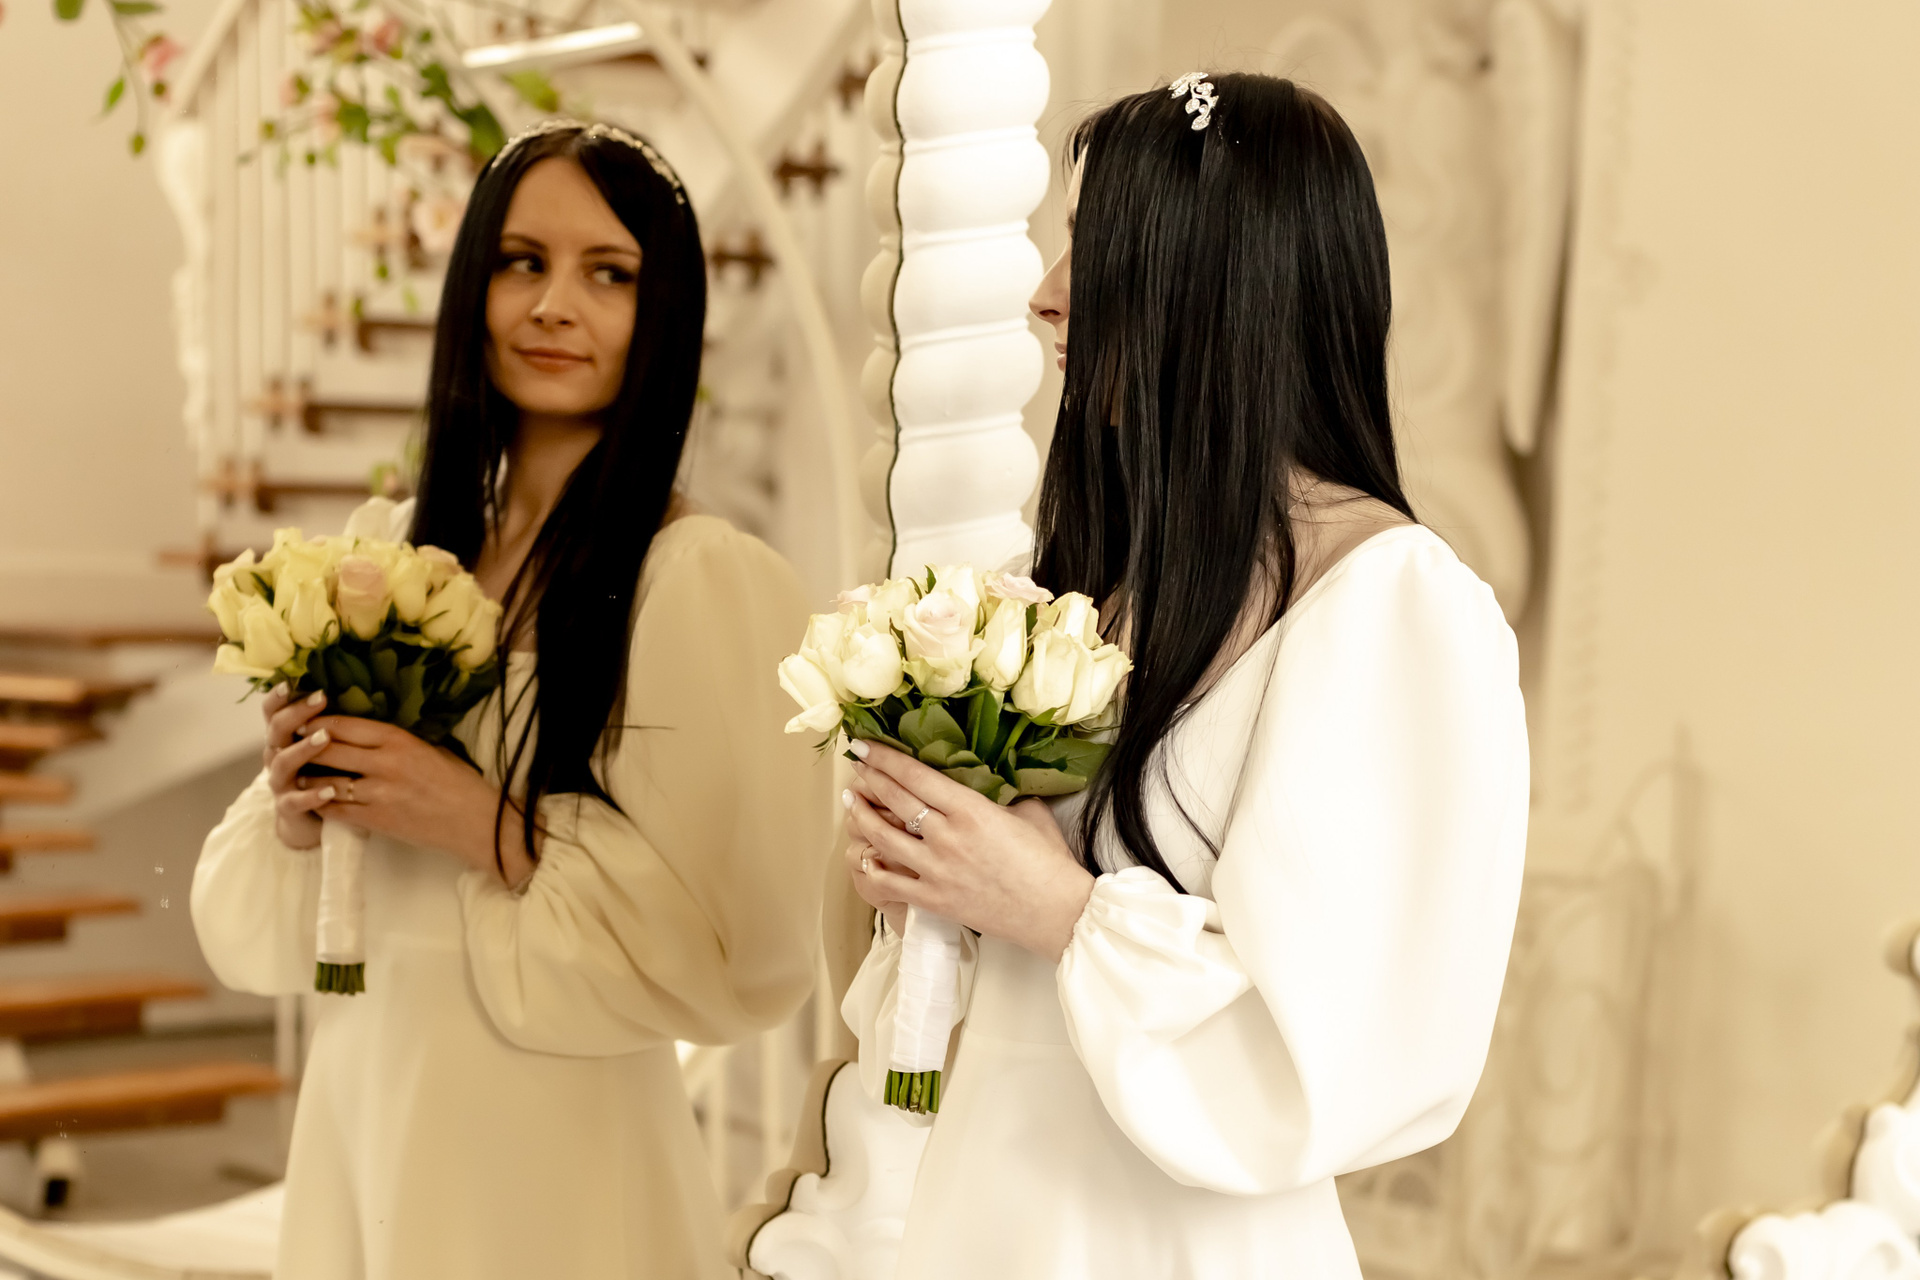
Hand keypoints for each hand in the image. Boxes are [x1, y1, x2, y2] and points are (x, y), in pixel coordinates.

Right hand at [261, 684, 333, 849]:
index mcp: (285, 739)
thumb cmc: (324, 775)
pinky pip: (295, 801)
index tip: (290, 682)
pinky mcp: (288, 808)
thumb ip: (328, 724)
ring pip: (282, 763)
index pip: (274, 713)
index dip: (277, 698)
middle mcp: (277, 757)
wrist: (312, 822)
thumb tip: (350, 690)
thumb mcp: (325, 747)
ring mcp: (280, 783)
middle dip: (297, 714)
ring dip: (303, 749)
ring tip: (325, 739)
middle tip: (320, 699)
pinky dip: (311, 795)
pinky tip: (330, 790)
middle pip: (276, 731)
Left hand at [300, 714, 536, 888]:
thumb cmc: (458, 781)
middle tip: (292, 744)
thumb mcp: (430, 748)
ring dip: (308, 777)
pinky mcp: (376, 820)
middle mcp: (385, 764)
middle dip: (306, 746)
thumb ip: (395, 741)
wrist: (474, 821)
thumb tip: (362, 732)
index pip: (345, 726)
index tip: (304, 719)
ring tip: (300, 773)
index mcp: (400, 740)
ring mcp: (378, 794)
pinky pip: (336, 810)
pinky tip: (315, 800)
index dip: (318, 722)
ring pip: (326, 782)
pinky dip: (321, 804)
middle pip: (329, 750)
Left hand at [842, 742, 1095, 960]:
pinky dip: (871, 866)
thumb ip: (999, 795)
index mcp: (971, 809)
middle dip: (869, 779)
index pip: (915, 776)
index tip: (866, 746)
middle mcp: (947, 836)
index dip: (885, 758)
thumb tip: (985, 783)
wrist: (1055, 912)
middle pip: (895, 800)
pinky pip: (888, 882)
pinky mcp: (933, 900)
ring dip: (862, 817)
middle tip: (856, 766)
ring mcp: (936, 870)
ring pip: (883, 838)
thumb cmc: (1047, 861)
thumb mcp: (1027, 812)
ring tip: (852, 803)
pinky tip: (862, 853)